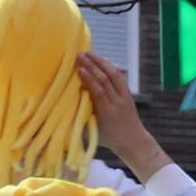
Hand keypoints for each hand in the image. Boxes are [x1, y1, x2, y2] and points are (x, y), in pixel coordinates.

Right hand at [77, 53, 168, 179]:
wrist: (133, 141)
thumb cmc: (108, 139)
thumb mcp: (92, 133)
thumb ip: (80, 121)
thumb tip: (62, 112)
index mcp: (107, 112)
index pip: (98, 91)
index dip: (89, 79)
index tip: (79, 69)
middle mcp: (117, 101)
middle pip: (106, 79)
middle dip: (93, 65)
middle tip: (80, 55)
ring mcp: (124, 97)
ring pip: (114, 75)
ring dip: (102, 62)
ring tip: (90, 54)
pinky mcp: (128, 94)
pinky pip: (120, 77)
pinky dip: (110, 67)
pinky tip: (102, 61)